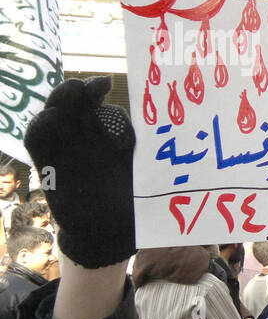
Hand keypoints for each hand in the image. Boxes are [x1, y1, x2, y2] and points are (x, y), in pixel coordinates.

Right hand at [24, 77, 135, 267]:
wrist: (111, 235)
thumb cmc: (136, 205)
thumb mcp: (148, 174)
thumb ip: (151, 154)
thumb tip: (179, 132)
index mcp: (111, 137)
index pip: (100, 106)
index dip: (99, 91)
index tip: (107, 84)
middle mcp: (86, 140)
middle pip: (74, 104)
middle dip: (78, 90)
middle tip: (93, 86)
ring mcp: (66, 150)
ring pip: (54, 115)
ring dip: (59, 101)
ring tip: (72, 94)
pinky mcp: (48, 165)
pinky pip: (37, 140)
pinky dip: (40, 127)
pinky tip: (51, 119)